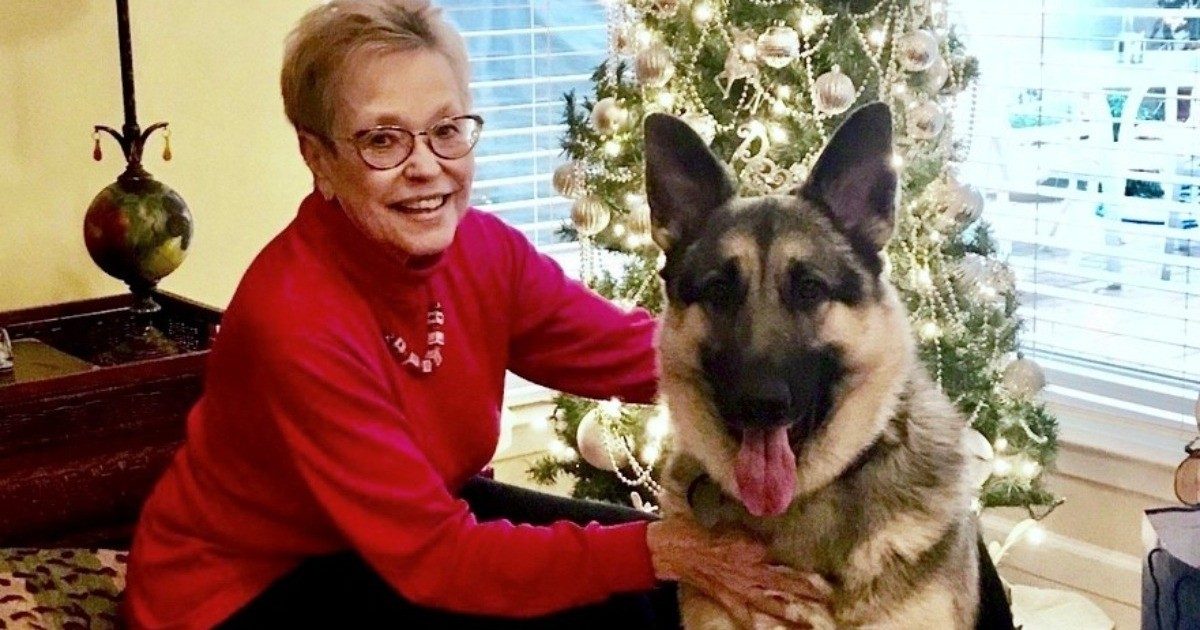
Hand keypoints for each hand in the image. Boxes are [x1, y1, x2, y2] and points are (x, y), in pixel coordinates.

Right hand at [646, 517, 831, 627]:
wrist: (674, 548)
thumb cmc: (700, 530)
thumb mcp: (732, 527)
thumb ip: (753, 538)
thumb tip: (770, 546)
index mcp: (751, 550)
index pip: (784, 563)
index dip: (805, 574)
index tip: (825, 581)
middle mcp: (748, 571)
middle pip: (783, 586)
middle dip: (806, 594)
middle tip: (827, 600)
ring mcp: (737, 588)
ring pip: (769, 604)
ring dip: (790, 613)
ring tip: (809, 621)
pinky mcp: (726, 599)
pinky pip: (745, 615)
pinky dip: (757, 623)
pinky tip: (767, 629)